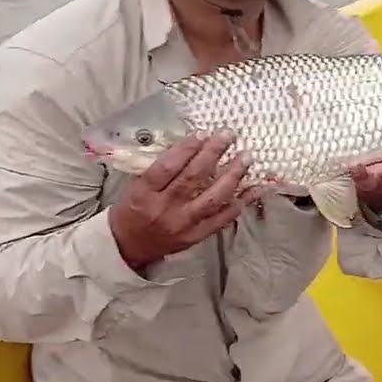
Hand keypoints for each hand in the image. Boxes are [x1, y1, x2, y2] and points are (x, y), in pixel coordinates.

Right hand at [108, 129, 261, 270]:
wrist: (128, 248)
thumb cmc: (132, 210)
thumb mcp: (136, 186)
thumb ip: (161, 169)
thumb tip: (193, 145)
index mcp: (144, 194)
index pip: (167, 168)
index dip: (186, 149)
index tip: (203, 134)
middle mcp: (165, 209)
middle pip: (192, 179)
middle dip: (213, 154)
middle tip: (229, 135)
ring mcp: (183, 225)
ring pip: (212, 198)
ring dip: (232, 176)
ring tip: (245, 158)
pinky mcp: (196, 236)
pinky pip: (223, 219)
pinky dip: (240, 202)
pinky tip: (253, 188)